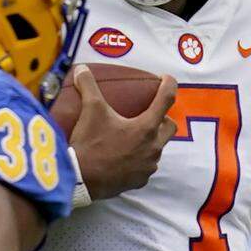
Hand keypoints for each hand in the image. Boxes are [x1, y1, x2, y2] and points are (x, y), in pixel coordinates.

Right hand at [68, 65, 177, 199]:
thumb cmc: (90, 144)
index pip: (166, 100)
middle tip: (148, 112)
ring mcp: (148, 166)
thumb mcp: (91, 111)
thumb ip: (89, 86)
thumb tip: (82, 69)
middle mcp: (153, 147)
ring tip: (134, 134)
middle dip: (163, 118)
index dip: (169, 85)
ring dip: (152, 139)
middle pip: (170, 127)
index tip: (166, 79)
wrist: (80, 179)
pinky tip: (126, 155)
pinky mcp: (139, 180)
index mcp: (146, 127)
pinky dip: (140, 158)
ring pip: (158, 148)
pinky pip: (146, 165)